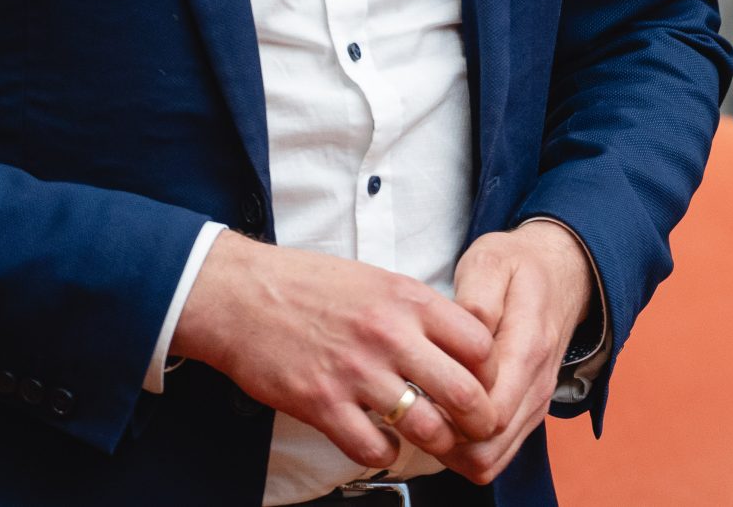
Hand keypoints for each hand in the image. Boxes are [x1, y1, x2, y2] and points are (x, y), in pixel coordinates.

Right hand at [170, 232, 500, 472]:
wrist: (241, 296)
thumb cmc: (310, 285)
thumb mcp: (377, 280)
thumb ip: (417, 311)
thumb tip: (458, 342)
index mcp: (408, 299)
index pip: (480, 344)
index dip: (491, 371)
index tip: (485, 383)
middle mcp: (389, 334)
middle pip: (464, 392)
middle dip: (480, 419)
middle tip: (478, 429)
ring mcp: (355, 371)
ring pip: (425, 427)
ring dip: (437, 443)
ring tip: (434, 442)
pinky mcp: (321, 403)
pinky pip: (372, 448)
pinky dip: (384, 454)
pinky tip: (381, 442)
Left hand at [441, 220, 595, 485]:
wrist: (561, 272)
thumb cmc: (517, 267)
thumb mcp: (491, 261)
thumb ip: (479, 298)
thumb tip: (468, 333)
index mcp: (528, 347)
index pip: (489, 414)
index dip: (448, 415)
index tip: (420, 390)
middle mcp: (537, 384)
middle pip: (487, 449)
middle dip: (444, 440)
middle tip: (415, 406)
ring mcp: (536, 402)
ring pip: (491, 460)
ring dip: (453, 449)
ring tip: (426, 412)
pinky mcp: (530, 411)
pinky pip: (497, 453)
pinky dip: (467, 448)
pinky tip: (445, 417)